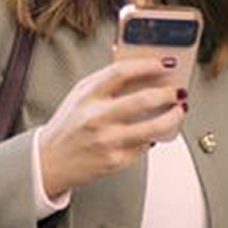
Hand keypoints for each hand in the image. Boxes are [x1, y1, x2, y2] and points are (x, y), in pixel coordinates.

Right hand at [37, 56, 186, 197]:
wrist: (48, 162)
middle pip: (142, 100)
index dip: (147, 66)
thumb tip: (140, 70)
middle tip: (177, 91)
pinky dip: (153, 138)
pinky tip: (154, 132)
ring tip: (179, 110)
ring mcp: (107, 141)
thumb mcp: (79, 97)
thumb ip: (105, 83)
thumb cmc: (67, 127)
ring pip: (152, 127)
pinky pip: (144, 146)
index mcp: (87, 96)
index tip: (164, 64)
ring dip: (172, 117)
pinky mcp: (115, 161)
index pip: (121, 72)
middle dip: (167, 94)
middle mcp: (96, 117)